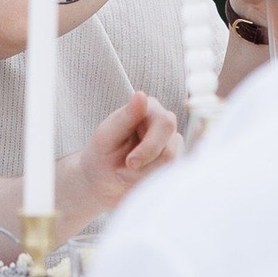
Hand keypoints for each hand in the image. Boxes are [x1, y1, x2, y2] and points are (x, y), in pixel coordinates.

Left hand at [58, 93, 179, 230]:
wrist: (102, 181)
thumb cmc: (102, 155)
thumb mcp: (106, 137)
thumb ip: (125, 117)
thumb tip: (141, 95)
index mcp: (149, 108)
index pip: (165, 124)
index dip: (149, 147)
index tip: (130, 163)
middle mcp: (165, 123)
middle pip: (171, 148)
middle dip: (146, 165)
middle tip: (122, 172)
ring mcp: (173, 144)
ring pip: (171, 165)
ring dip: (144, 175)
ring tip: (124, 173)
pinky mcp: (175, 162)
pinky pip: (170, 176)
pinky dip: (149, 181)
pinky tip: (136, 179)